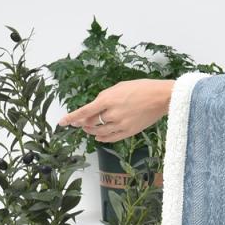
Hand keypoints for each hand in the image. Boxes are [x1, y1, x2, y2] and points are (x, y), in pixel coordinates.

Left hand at [57, 79, 174, 142]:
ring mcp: (121, 124)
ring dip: (92, 131)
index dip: (71, 118)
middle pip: (91, 123)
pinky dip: (102, 138)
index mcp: (108, 99)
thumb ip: (105, 96)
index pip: (84, 112)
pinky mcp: (129, 131)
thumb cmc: (143, 88)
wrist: (162, 97)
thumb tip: (95, 107)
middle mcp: (113, 113)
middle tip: (81, 122)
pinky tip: (99, 137)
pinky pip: (111, 138)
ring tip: (90, 129)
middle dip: (84, 123)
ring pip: (99, 132)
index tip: (62, 123)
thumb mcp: (120, 86)